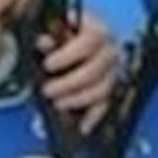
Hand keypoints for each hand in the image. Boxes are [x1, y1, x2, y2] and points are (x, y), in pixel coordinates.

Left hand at [37, 11, 118, 132]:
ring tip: (58, 103)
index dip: (68, 54)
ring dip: (77, 99)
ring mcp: (113, 72)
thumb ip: (49, 36)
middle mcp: (110, 51)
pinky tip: (83, 126)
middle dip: (69, 83)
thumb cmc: (66, 36)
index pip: (90, 40)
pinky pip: (106, 105)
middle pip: (96, 69)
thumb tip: (44, 42)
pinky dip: (94, 117)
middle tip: (48, 90)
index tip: (48, 64)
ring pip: (102, 89)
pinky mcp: (112, 90)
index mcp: (98, 30)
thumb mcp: (56, 31)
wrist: (78, 42)